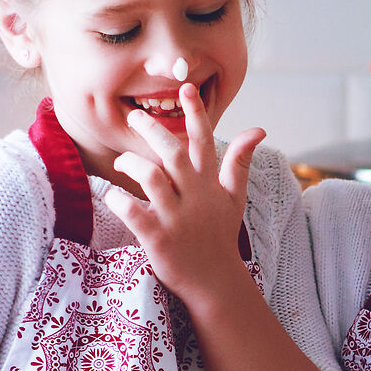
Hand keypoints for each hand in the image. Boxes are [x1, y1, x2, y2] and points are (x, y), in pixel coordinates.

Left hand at [103, 80, 264, 312]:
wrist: (215, 282)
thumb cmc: (220, 236)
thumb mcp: (235, 197)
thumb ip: (240, 161)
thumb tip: (258, 130)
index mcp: (210, 183)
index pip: (204, 140)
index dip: (195, 112)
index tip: (186, 87)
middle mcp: (194, 196)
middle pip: (172, 152)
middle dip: (152, 129)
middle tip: (134, 116)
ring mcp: (176, 218)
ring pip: (152, 178)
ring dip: (132, 164)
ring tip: (121, 161)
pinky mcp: (158, 239)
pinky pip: (134, 214)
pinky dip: (120, 202)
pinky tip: (112, 195)